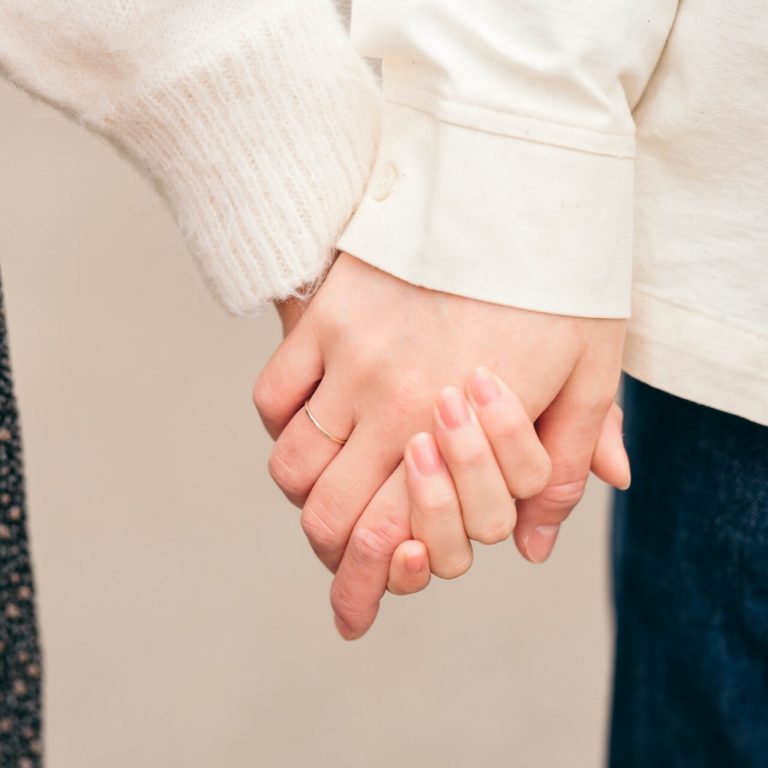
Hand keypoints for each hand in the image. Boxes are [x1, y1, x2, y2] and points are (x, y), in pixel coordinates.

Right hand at [255, 253, 624, 638]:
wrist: (513, 176)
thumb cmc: (559, 276)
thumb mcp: (588, 369)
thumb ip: (562, 463)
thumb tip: (533, 546)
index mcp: (449, 426)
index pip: (385, 534)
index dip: (364, 585)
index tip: (353, 611)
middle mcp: (385, 400)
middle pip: (323, 510)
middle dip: (328, 551)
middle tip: (337, 555)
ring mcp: (346, 356)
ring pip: (289, 461)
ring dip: (303, 491)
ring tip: (327, 488)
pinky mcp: (324, 313)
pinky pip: (272, 391)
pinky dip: (279, 425)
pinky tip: (306, 426)